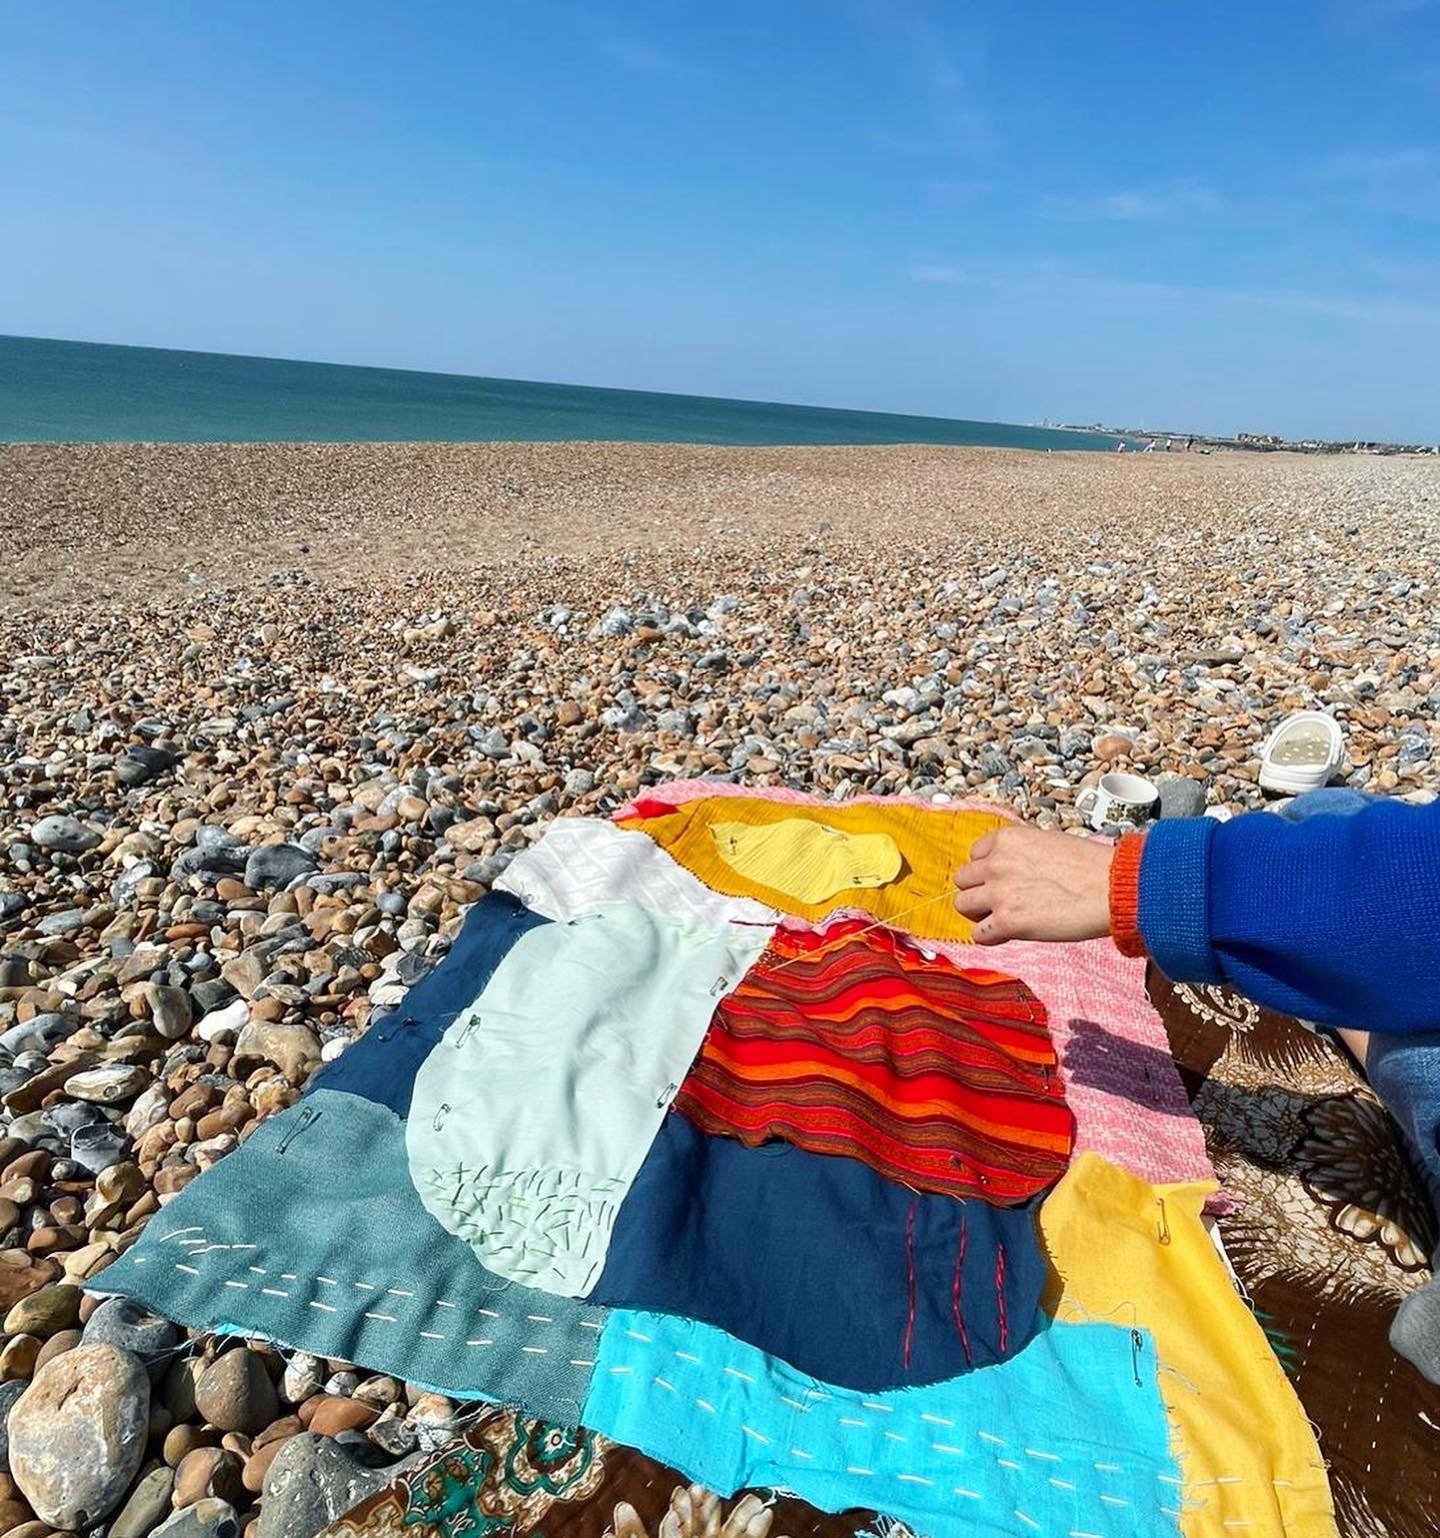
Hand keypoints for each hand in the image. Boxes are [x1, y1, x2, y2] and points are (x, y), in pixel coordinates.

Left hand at [953, 825, 1114, 944]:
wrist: (1112, 888)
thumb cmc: (1091, 867)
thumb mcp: (1048, 842)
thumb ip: (1021, 853)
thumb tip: (1012, 868)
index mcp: (1007, 839)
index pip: (974, 854)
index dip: (987, 870)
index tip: (1001, 879)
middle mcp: (996, 862)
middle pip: (962, 880)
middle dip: (979, 891)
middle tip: (1001, 901)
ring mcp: (999, 892)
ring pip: (963, 905)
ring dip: (981, 913)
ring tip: (1005, 917)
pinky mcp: (1008, 921)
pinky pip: (978, 934)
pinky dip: (990, 937)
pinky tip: (1009, 934)